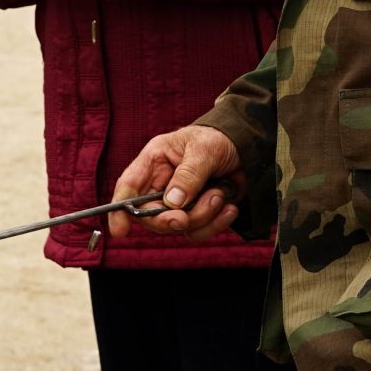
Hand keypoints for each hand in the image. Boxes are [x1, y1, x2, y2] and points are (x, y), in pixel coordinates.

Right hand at [110, 126, 241, 240]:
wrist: (250, 149)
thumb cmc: (220, 139)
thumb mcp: (204, 149)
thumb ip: (188, 175)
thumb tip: (171, 203)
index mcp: (154, 161)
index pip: (128, 187)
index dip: (120, 210)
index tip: (120, 230)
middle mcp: (162, 184)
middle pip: (150, 215)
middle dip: (170, 219)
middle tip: (186, 217)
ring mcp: (180, 202)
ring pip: (177, 226)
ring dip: (201, 216)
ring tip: (220, 195)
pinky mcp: (197, 214)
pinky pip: (198, 231)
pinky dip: (216, 224)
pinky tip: (229, 207)